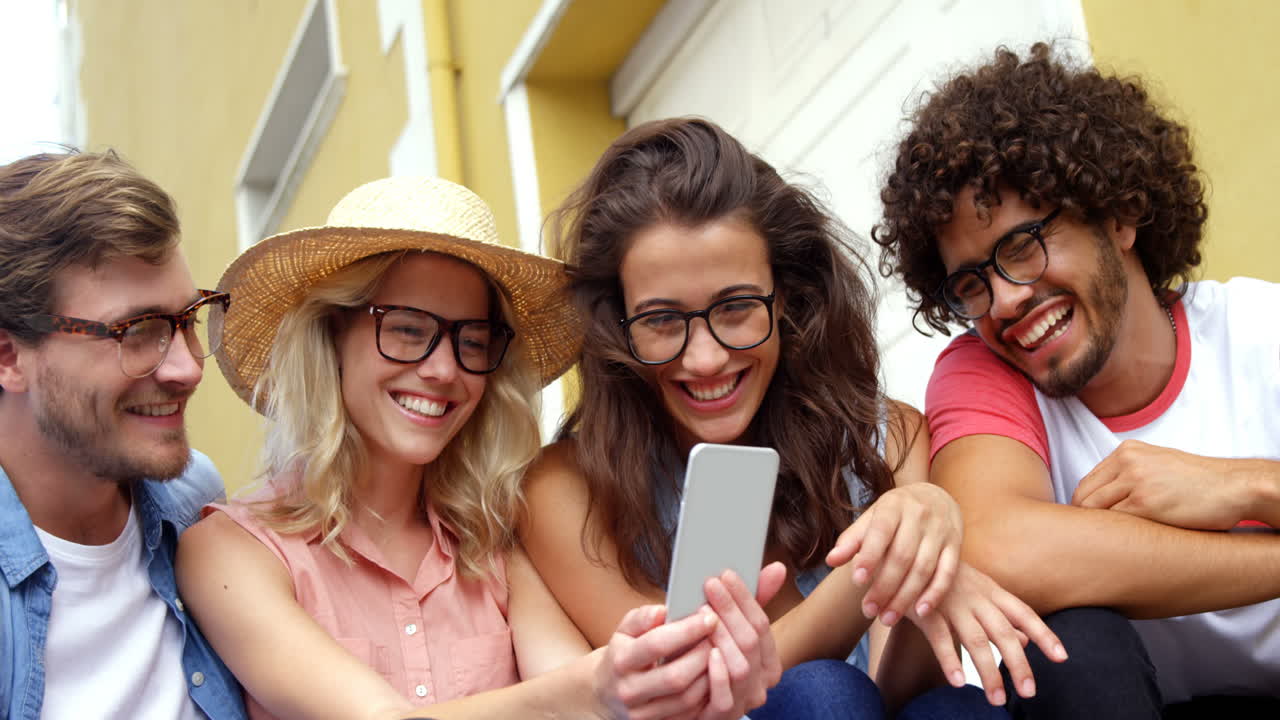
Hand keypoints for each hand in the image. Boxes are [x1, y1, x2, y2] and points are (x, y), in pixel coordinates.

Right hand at [593, 563, 785, 719]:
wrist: (606, 693)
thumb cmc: (623, 654)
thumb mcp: (625, 631)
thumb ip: (642, 618)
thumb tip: (663, 610)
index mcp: (621, 660)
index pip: (657, 644)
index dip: (687, 630)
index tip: (710, 617)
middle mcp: (629, 690)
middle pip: (676, 676)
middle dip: (703, 655)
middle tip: (718, 638)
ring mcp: (642, 713)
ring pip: (687, 699)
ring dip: (709, 676)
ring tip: (718, 655)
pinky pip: (690, 714)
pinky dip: (705, 695)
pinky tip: (712, 677)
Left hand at [696, 563, 786, 717]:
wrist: (679, 705)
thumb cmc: (705, 661)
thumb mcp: (727, 632)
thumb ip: (750, 604)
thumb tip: (778, 567)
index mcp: (768, 662)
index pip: (762, 625)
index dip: (745, 598)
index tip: (725, 575)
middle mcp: (761, 683)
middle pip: (751, 641)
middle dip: (731, 610)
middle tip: (710, 585)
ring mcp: (744, 701)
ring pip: (740, 666)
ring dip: (722, 636)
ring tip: (702, 612)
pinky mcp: (722, 717)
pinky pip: (725, 697)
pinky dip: (718, 673)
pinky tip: (707, 651)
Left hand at [825, 483, 961, 625]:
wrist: (936, 495)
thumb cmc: (895, 512)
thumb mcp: (872, 517)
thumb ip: (852, 539)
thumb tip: (831, 561)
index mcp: (893, 505)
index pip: (881, 531)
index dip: (870, 556)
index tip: (857, 581)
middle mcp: (919, 516)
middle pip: (902, 556)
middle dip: (884, 587)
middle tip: (869, 611)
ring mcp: (940, 531)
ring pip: (924, 568)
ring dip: (905, 597)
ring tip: (887, 618)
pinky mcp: (956, 545)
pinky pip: (948, 573)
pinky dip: (935, 593)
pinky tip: (921, 612)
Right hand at [907, 562, 1066, 705]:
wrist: (902, 553)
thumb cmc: (943, 576)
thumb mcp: (976, 589)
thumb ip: (1001, 615)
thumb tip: (1026, 640)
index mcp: (990, 590)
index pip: (1023, 613)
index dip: (1044, 634)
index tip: (1062, 657)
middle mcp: (975, 597)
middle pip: (1003, 632)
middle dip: (1018, 664)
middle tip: (1029, 693)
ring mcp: (951, 603)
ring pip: (976, 640)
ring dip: (988, 672)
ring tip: (997, 700)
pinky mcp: (925, 610)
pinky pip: (940, 638)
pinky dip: (950, 660)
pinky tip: (959, 682)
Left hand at [1072, 440, 1251, 529]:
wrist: (1234, 486)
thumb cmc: (1199, 483)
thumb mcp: (1158, 465)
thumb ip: (1129, 475)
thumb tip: (1102, 499)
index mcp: (1127, 451)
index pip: (1088, 482)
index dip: (1085, 506)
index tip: (1089, 523)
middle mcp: (1127, 461)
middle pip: (1085, 496)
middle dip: (1085, 519)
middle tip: (1092, 538)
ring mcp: (1135, 481)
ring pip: (1095, 509)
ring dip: (1099, 528)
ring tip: (1108, 542)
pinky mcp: (1145, 503)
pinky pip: (1115, 521)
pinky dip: (1116, 534)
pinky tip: (1124, 542)